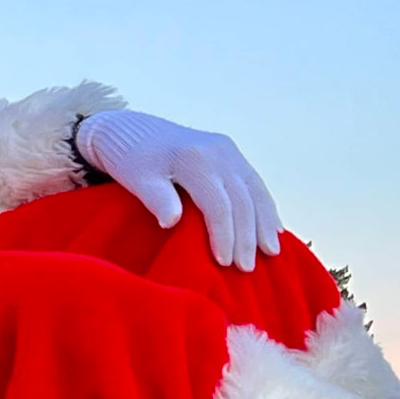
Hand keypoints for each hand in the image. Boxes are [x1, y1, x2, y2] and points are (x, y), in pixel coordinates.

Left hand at [76, 110, 282, 269]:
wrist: (126, 129)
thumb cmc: (128, 159)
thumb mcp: (135, 179)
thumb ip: (156, 198)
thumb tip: (172, 221)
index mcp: (194, 158)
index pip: (217, 204)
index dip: (223, 235)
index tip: (223, 263)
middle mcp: (218, 150)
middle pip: (242, 200)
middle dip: (246, 237)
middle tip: (246, 269)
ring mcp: (227, 149)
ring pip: (255, 191)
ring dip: (264, 223)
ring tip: (271, 253)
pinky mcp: (229, 151)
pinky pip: (253, 182)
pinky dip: (265, 206)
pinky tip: (272, 228)